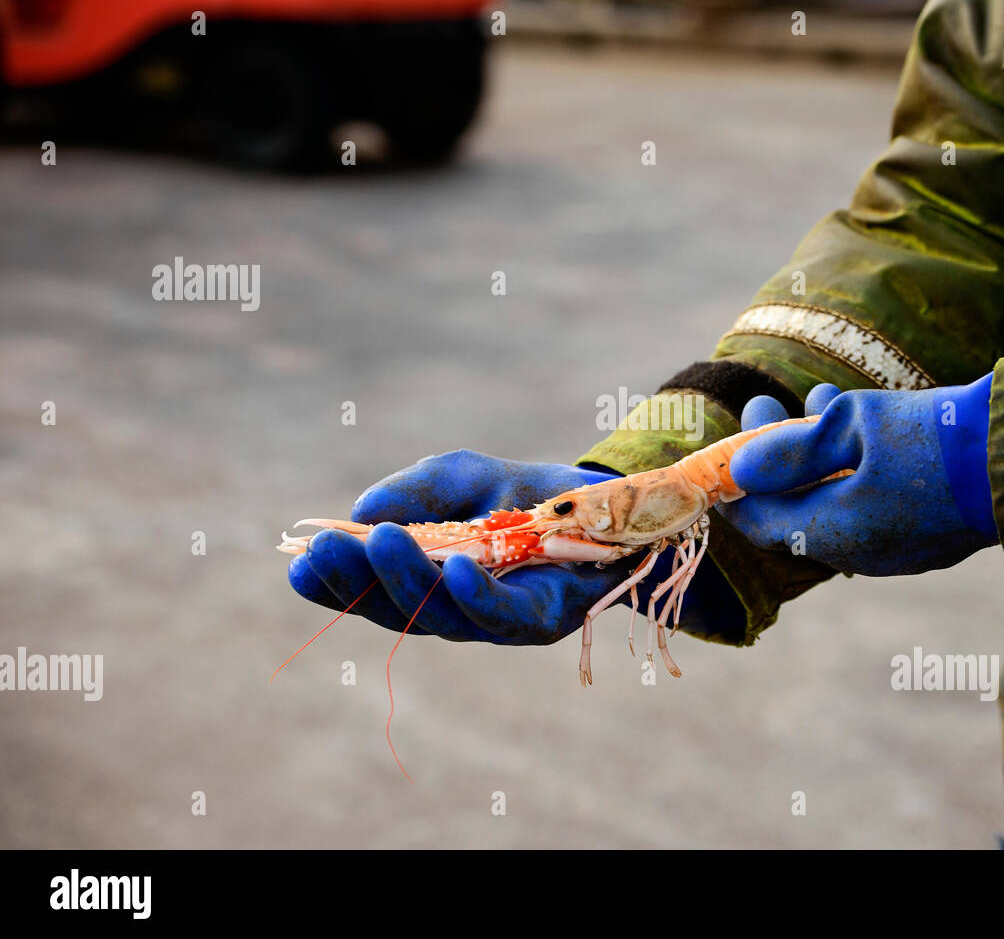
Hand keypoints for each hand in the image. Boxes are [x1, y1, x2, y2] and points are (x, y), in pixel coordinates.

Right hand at [287, 450, 741, 643]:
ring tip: (379, 544)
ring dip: (409, 582)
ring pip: (445, 617)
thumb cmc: (529, 494)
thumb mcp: (464, 477)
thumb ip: (416, 491)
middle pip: (400, 610)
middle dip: (359, 581)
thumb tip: (363, 513)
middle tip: (324, 551)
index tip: (296, 564)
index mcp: (430, 581)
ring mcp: (502, 620)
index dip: (335, 585)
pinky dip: (477, 594)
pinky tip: (454, 568)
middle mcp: (461, 609)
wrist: (614, 502)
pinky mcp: (548, 618)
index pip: (373, 592)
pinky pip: (507, 614)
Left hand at [720, 377, 997, 575]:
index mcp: (837, 534)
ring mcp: (900, 547)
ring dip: (817, 453)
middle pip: (796, 509)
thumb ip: (791, 448)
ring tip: (813, 398)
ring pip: (836, 501)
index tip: (723, 445)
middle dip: (777, 456)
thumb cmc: (937, 436)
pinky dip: (853, 465)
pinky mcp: (929, 533)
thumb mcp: (853, 424)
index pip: (761, 522)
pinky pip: (872, 502)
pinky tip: (857, 416)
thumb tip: (739, 466)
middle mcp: (863, 552)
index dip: (735, 486)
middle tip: (765, 404)